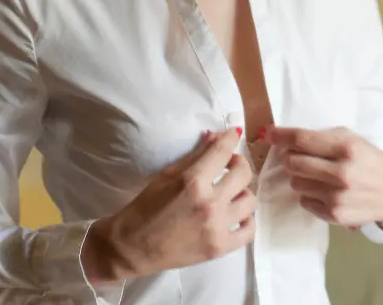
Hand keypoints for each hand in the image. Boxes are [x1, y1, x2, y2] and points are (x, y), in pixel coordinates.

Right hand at [82, 129, 255, 282]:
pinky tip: (236, 217)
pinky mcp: (220, 248)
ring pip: (250, 200)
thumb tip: (216, 136)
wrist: (132, 248)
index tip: (233, 134)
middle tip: (230, 166)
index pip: (222, 151)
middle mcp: (209, 202)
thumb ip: (194, 156)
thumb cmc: (144, 208)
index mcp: (192, 181)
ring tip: (231, 195)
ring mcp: (217, 227)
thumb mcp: (166, 176)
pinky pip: (249, 231)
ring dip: (242, 193)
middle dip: (238, 164)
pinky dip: (246, 221)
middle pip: (243, 173)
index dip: (230, 138)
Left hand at [262, 126, 382, 230]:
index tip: (268, 133)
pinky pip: (304, 201)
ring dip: (302, 178)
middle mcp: (342, 172)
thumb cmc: (371, 161)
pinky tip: (327, 192)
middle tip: (302, 159)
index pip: (303, 140)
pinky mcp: (335, 215)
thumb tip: (284, 139)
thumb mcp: (353, 140)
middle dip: (292, 159)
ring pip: (296, 183)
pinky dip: (310, 195)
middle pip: (293, 163)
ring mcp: (338, 196)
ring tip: (320, 177)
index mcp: (347, 148)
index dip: (281, 135)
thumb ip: (322, 138)